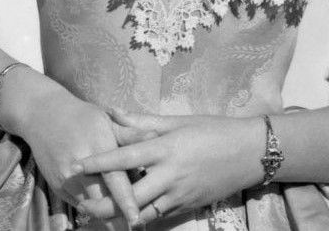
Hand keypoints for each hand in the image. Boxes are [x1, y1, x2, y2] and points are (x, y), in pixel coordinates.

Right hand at [0, 72, 140, 225]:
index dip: (126, 201)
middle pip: (102, 201)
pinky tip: (105, 207)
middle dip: (119, 215)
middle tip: (136, 224)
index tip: (136, 219)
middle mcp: (79, 168)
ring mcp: (65, 179)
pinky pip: (80, 204)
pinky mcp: (57, 187)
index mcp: (97, 147)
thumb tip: (155, 137)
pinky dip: (94, 207)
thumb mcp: (106, 121)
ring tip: (123, 220)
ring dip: (107, 214)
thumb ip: (130, 134)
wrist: (42, 115)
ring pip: (91, 207)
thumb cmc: (80, 117)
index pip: (114, 180)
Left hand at [72, 110, 264, 221]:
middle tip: (81, 204)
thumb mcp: (178, 121)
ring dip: (120, 216)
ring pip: (144, 213)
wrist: (250, 153)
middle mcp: (171, 175)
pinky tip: (125, 217)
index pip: (127, 157)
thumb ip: (141, 122)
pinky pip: (159, 216)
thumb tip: (111, 111)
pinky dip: (141, 218)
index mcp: (166, 148)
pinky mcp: (188, 207)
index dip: (100, 162)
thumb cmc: (213, 130)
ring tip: (97, 215)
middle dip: (105, 203)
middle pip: (131, 196)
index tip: (77, 165)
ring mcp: (180, 195)